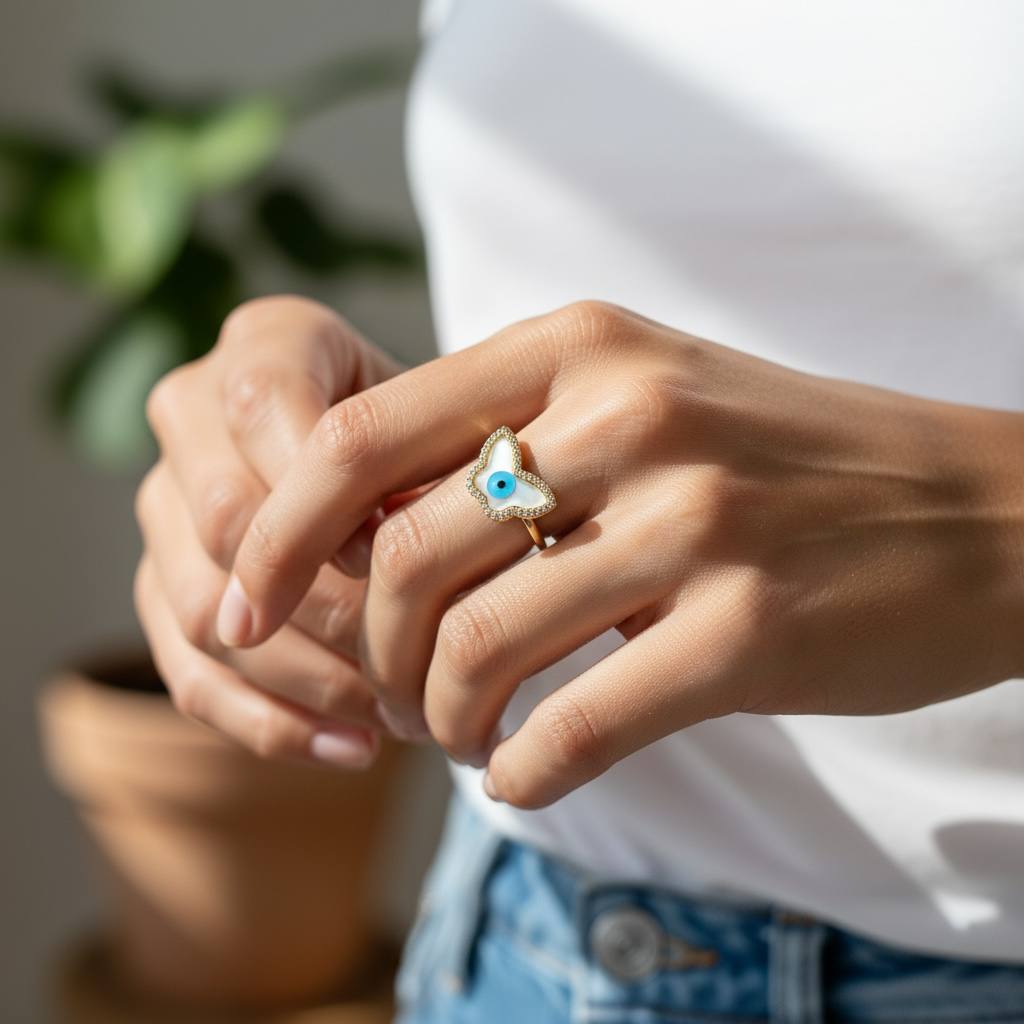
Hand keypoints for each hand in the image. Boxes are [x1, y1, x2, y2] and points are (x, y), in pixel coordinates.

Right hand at [134, 296, 403, 766]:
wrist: (402, 465)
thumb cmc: (447, 440)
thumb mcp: (455, 429)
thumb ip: (435, 470)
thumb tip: (426, 570)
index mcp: (266, 344)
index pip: (267, 411)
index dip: (336, 498)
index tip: (408, 563)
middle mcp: (191, 411)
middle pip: (227, 520)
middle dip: (329, 605)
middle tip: (416, 659)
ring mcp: (162, 503)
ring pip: (203, 611)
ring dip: (309, 677)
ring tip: (403, 714)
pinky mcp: (160, 587)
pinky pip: (190, 674)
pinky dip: (274, 725)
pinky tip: (356, 748)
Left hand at [217, 300, 1023, 804]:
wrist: (972, 507)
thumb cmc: (781, 456)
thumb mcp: (640, 395)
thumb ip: (508, 440)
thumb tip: (363, 541)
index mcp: (578, 347)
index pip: (359, 439)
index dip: (278, 535)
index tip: (242, 609)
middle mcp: (628, 417)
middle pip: (405, 560)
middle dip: (370, 652)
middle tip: (392, 699)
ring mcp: (692, 522)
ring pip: (477, 648)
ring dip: (441, 718)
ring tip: (460, 737)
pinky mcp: (749, 629)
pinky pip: (572, 725)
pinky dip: (523, 769)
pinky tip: (524, 775)